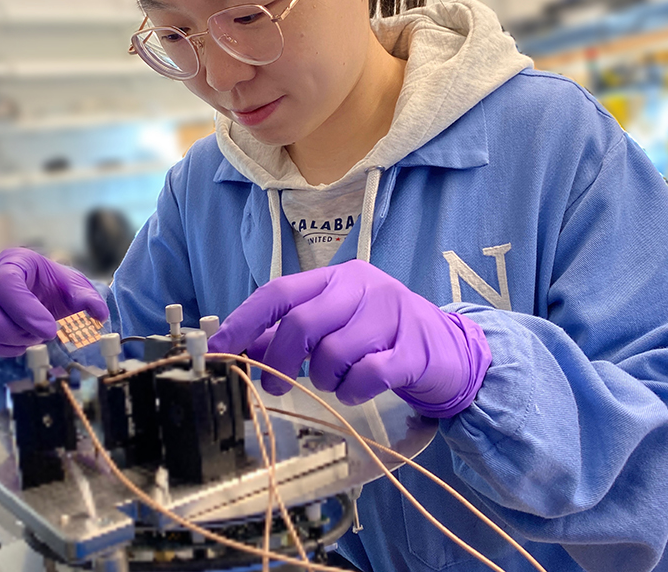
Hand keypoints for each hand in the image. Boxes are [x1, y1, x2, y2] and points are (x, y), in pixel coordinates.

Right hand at [0, 248, 108, 361]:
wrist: (44, 294)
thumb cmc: (56, 288)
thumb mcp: (75, 288)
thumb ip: (87, 298)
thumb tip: (97, 314)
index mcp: (14, 263)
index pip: (6, 283)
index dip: (24, 311)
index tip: (48, 331)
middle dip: (7, 330)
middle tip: (34, 339)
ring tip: (20, 346)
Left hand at [208, 260, 490, 417]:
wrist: (450, 350)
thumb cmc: (381, 335)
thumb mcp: (334, 326)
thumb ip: (289, 333)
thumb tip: (241, 348)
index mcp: (337, 277)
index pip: (280, 291)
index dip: (244, 322)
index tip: (217, 350)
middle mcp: (363, 287)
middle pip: (302, 323)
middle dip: (279, 361)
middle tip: (274, 386)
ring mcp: (391, 315)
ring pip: (332, 353)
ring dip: (323, 379)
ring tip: (335, 380)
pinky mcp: (412, 349)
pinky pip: (365, 376)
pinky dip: (352, 391)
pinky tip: (358, 388)